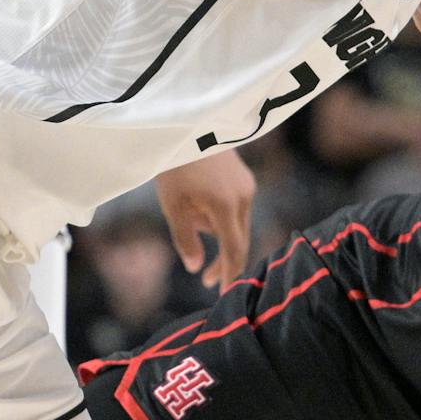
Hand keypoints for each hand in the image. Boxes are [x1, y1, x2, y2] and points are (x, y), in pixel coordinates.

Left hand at [154, 151, 257, 290]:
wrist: (185, 126)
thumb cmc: (174, 165)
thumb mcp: (173, 205)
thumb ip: (185, 240)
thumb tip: (196, 268)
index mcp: (226, 206)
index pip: (234, 250)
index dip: (230, 274)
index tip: (224, 293)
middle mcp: (244, 197)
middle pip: (239, 240)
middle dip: (223, 260)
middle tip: (207, 280)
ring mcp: (247, 186)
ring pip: (237, 224)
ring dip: (218, 234)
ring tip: (189, 218)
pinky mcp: (245, 178)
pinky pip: (237, 208)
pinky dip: (221, 218)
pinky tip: (200, 205)